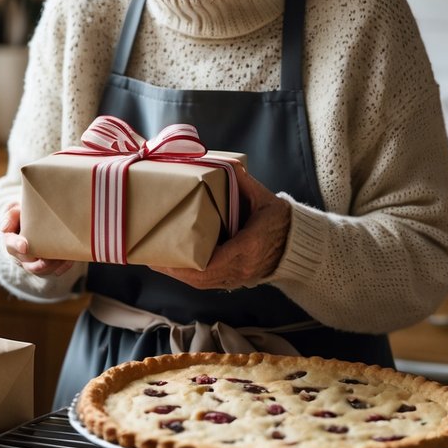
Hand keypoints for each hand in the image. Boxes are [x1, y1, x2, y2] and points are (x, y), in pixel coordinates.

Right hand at [0, 203, 73, 276]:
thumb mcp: (15, 210)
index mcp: (11, 240)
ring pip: (43, 270)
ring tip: (63, 255)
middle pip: (29, 264)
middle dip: (40, 262)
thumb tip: (4, 228)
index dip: (17, 246)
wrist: (35, 221)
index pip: (10, 245)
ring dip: (54, 265)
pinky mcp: (47, 266)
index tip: (24, 246)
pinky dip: (63, 266)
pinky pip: (55, 271)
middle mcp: (21, 256)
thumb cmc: (23, 215)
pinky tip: (69, 259)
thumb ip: (10, 215)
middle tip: (51, 256)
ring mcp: (34, 263)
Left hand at [149, 162, 290, 289]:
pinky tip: (174, 265)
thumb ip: (244, 182)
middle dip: (173, 269)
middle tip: (149, 255)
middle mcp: (242, 267)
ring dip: (178, 274)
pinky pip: (208, 282)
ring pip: (202, 283)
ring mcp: (239, 277)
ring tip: (156, 260)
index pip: (213, 261)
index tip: (165, 251)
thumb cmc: (280, 219)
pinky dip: (189, 276)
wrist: (298, 244)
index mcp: (248, 247)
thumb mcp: (263, 198)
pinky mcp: (236, 279)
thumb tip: (226, 164)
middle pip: (200, 277)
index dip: (186, 262)